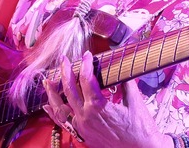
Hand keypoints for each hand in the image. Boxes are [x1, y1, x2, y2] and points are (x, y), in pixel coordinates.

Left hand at [43, 51, 172, 147]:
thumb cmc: (141, 129)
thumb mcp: (135, 101)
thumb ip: (125, 83)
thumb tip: (121, 67)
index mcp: (98, 107)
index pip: (86, 79)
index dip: (85, 64)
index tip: (87, 55)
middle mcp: (86, 117)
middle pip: (69, 90)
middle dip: (66, 71)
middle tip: (64, 59)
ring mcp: (82, 126)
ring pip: (61, 107)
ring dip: (54, 92)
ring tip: (48, 80)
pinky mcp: (82, 134)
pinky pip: (63, 122)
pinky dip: (54, 113)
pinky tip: (47, 105)